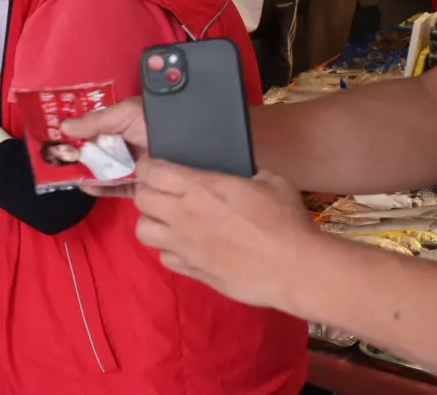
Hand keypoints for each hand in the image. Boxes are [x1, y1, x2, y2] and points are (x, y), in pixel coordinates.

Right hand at [64, 97, 148, 196]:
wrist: (191, 141)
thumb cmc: (155, 120)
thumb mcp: (124, 114)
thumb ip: (95, 121)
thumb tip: (64, 127)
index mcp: (122, 125)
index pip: (94, 131)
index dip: (76, 136)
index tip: (57, 142)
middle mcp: (126, 145)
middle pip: (97, 153)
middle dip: (79, 158)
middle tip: (58, 162)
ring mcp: (133, 165)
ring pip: (106, 171)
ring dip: (88, 173)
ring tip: (70, 176)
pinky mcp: (142, 183)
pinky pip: (120, 188)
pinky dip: (103, 189)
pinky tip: (88, 187)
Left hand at [131, 157, 320, 309]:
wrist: (296, 269)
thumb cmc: (285, 221)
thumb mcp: (270, 180)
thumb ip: (245, 173)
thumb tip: (238, 172)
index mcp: (199, 188)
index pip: (151, 171)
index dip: (149, 166)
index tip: (157, 166)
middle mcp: (183, 215)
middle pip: (140, 198)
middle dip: (148, 191)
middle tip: (165, 191)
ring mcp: (184, 245)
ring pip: (142, 230)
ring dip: (153, 222)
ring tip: (171, 220)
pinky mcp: (192, 270)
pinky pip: (164, 257)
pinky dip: (171, 250)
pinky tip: (188, 246)